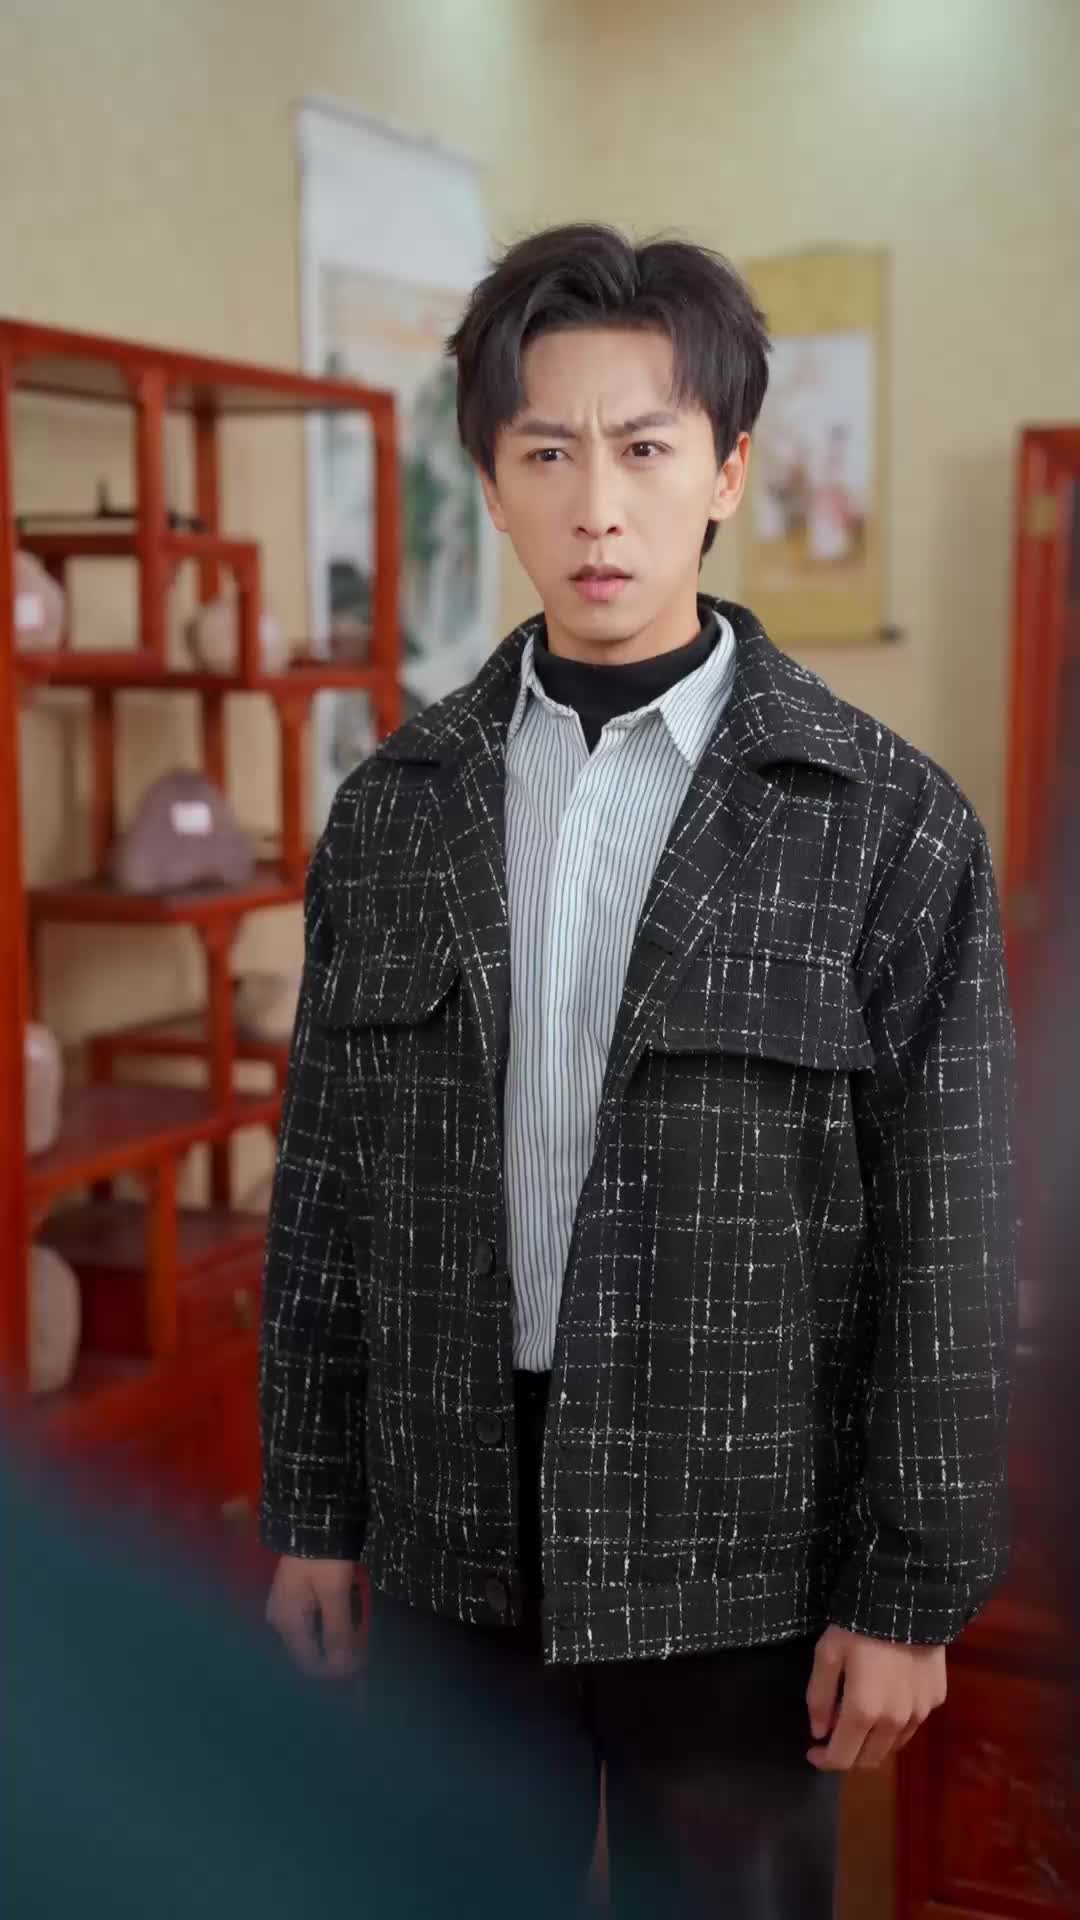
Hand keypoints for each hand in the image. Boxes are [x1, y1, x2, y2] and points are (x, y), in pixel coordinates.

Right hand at [266, 1555, 362, 1678]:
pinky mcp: (301, 1596)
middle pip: (313, 1652)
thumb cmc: (324, 1555)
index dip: (335, 1671)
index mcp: (287, 1623)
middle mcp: (284, 1620)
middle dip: (339, 1656)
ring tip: (365, 1637)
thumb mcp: (334, 1592)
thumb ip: (338, 1632)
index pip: (309, 1664)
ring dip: (341, 1639)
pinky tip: (355, 1618)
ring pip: (318, 1636)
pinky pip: (320, 1620)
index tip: (362, 1670)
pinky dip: (338, 1623)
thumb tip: (344, 1671)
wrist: (314, 1516)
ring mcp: (291, 1607)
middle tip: (367, 1655)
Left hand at [805, 1625, 946, 1770]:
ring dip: (872, 1742)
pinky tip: (887, 1698)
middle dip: (848, 1755)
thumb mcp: (827, 1654)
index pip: (842, 1758)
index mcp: (864, 1712)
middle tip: (835, 1734)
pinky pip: (912, 1724)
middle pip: (869, 1760)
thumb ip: (818, 1697)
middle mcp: (895, 1722)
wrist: (908, 1599)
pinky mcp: (936, 1700)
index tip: (813, 1750)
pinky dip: (895, 1723)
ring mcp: (920, 1713)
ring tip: (859, 1717)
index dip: (824, 1761)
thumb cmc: (858, 1625)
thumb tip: (819, 1732)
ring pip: (892, 1746)